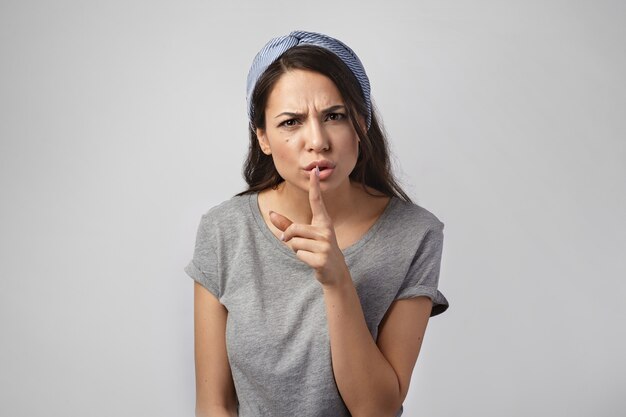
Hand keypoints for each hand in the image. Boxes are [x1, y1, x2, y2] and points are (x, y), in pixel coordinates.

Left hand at [269, 167, 349, 287]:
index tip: (314, 170)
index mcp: (323, 222)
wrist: (335, 271)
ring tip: (309, 252)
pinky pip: (299, 254)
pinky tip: (312, 260)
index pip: (317, 201)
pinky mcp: (322, 258)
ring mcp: (325, 245)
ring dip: (296, 250)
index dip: (315, 186)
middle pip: (295, 228)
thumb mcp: (304, 236)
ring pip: (295, 243)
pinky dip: (301, 258)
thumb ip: (287, 225)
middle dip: (290, 238)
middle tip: (299, 245)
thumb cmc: (317, 249)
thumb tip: (271, 213)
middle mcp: (326, 231)